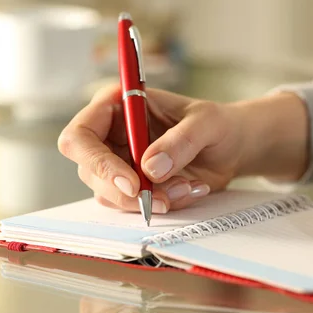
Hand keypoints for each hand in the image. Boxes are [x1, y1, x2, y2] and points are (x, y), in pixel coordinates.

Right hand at [58, 84, 308, 212]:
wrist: (232, 148)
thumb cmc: (216, 124)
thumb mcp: (207, 123)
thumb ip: (181, 141)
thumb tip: (150, 169)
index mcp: (116, 106)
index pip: (80, 136)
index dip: (97, 162)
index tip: (133, 182)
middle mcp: (109, 136)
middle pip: (89, 172)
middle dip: (127, 192)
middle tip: (163, 200)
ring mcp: (118, 164)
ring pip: (110, 194)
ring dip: (150, 200)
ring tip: (189, 187)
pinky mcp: (133, 187)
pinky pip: (134, 206)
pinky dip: (162, 205)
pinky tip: (190, 191)